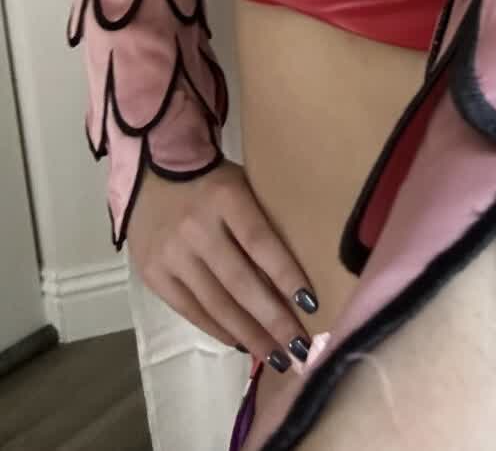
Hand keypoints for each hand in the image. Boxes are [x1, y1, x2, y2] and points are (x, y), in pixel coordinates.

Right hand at [126, 160, 318, 372]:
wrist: (151, 173)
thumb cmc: (214, 182)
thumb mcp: (243, 185)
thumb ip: (263, 220)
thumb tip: (297, 273)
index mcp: (225, 196)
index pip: (261, 241)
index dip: (286, 274)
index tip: (311, 304)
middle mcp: (196, 228)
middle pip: (240, 282)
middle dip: (273, 320)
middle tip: (300, 349)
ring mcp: (171, 254)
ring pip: (215, 303)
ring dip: (250, 334)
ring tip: (277, 356)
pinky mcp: (152, 274)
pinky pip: (190, 309)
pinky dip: (218, 329)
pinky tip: (241, 343)